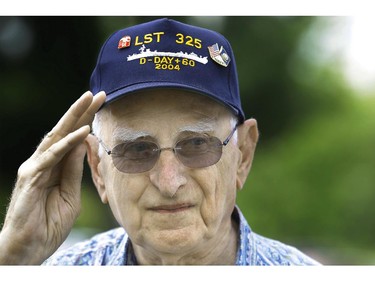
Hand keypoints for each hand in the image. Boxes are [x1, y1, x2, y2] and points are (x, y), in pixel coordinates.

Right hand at [0, 91, 105, 264]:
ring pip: (56, 136)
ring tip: (89, 100)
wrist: (30, 248)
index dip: (86, 120)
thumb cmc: (49, 223)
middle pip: (64, 131)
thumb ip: (73, 171)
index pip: (71, 137)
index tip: (102, 105)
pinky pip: (52, 157)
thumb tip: (83, 145)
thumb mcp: (70, 195)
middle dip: (82, 111)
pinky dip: (67, 143)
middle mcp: (43, 161)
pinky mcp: (31, 178)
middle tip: (98, 94)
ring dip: (74, 117)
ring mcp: (35, 167)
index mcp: (54, 166)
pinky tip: (82, 132)